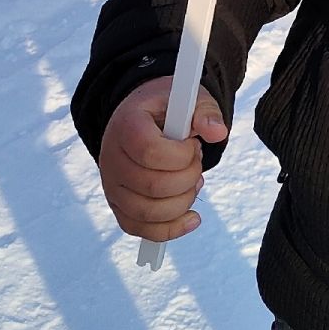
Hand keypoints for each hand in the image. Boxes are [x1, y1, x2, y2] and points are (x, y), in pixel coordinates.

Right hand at [98, 77, 228, 241]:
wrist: (140, 119)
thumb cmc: (166, 110)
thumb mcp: (187, 99)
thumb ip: (205, 111)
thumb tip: (217, 132)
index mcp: (126, 126)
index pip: (150, 152)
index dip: (182, 154)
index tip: (192, 143)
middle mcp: (112, 159)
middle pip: (153, 186)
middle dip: (189, 177)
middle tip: (196, 161)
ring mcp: (112, 187)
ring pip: (149, 213)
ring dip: (184, 201)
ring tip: (193, 181)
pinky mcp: (119, 207)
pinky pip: (143, 230)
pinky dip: (172, 229)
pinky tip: (192, 217)